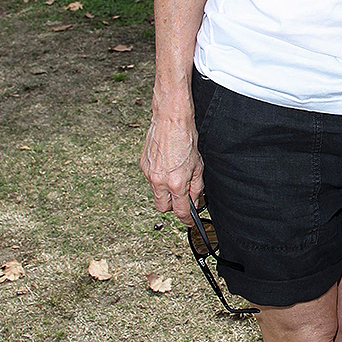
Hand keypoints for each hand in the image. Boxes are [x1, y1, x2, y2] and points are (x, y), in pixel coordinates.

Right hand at [140, 103, 203, 225]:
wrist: (171, 120)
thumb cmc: (186, 138)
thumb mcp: (199, 166)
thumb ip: (196, 187)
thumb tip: (195, 200)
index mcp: (176, 183)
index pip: (180, 211)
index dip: (186, 219)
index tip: (189, 221)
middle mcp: (160, 181)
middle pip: (163, 208)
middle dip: (172, 206)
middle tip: (182, 198)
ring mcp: (149, 174)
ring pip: (156, 193)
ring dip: (165, 191)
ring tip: (175, 175)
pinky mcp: (143, 166)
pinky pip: (151, 180)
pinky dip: (159, 178)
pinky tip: (167, 166)